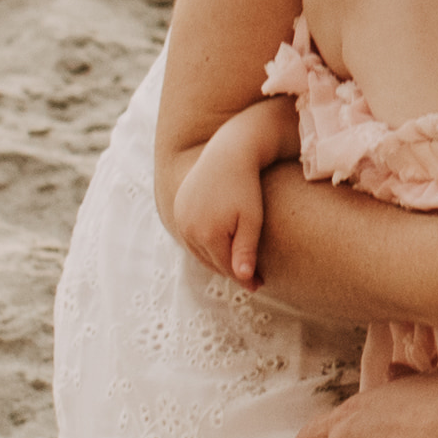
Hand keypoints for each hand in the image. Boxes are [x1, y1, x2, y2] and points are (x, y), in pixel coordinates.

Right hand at [163, 103, 288, 288]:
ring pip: (200, 252)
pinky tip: (221, 246)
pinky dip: (205, 245)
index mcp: (207, 234)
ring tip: (237, 264)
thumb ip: (246, 250)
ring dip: (217, 260)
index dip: (244, 278)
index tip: (259, 285)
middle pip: (212, 262)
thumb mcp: (252, 219)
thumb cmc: (246, 186)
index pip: (227, 267)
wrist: (227, 153)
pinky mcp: (178, 209)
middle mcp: (188, 229)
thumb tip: (242, 279)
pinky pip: (192, 237)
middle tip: (252, 278)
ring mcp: (180, 219)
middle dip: (232, 270)